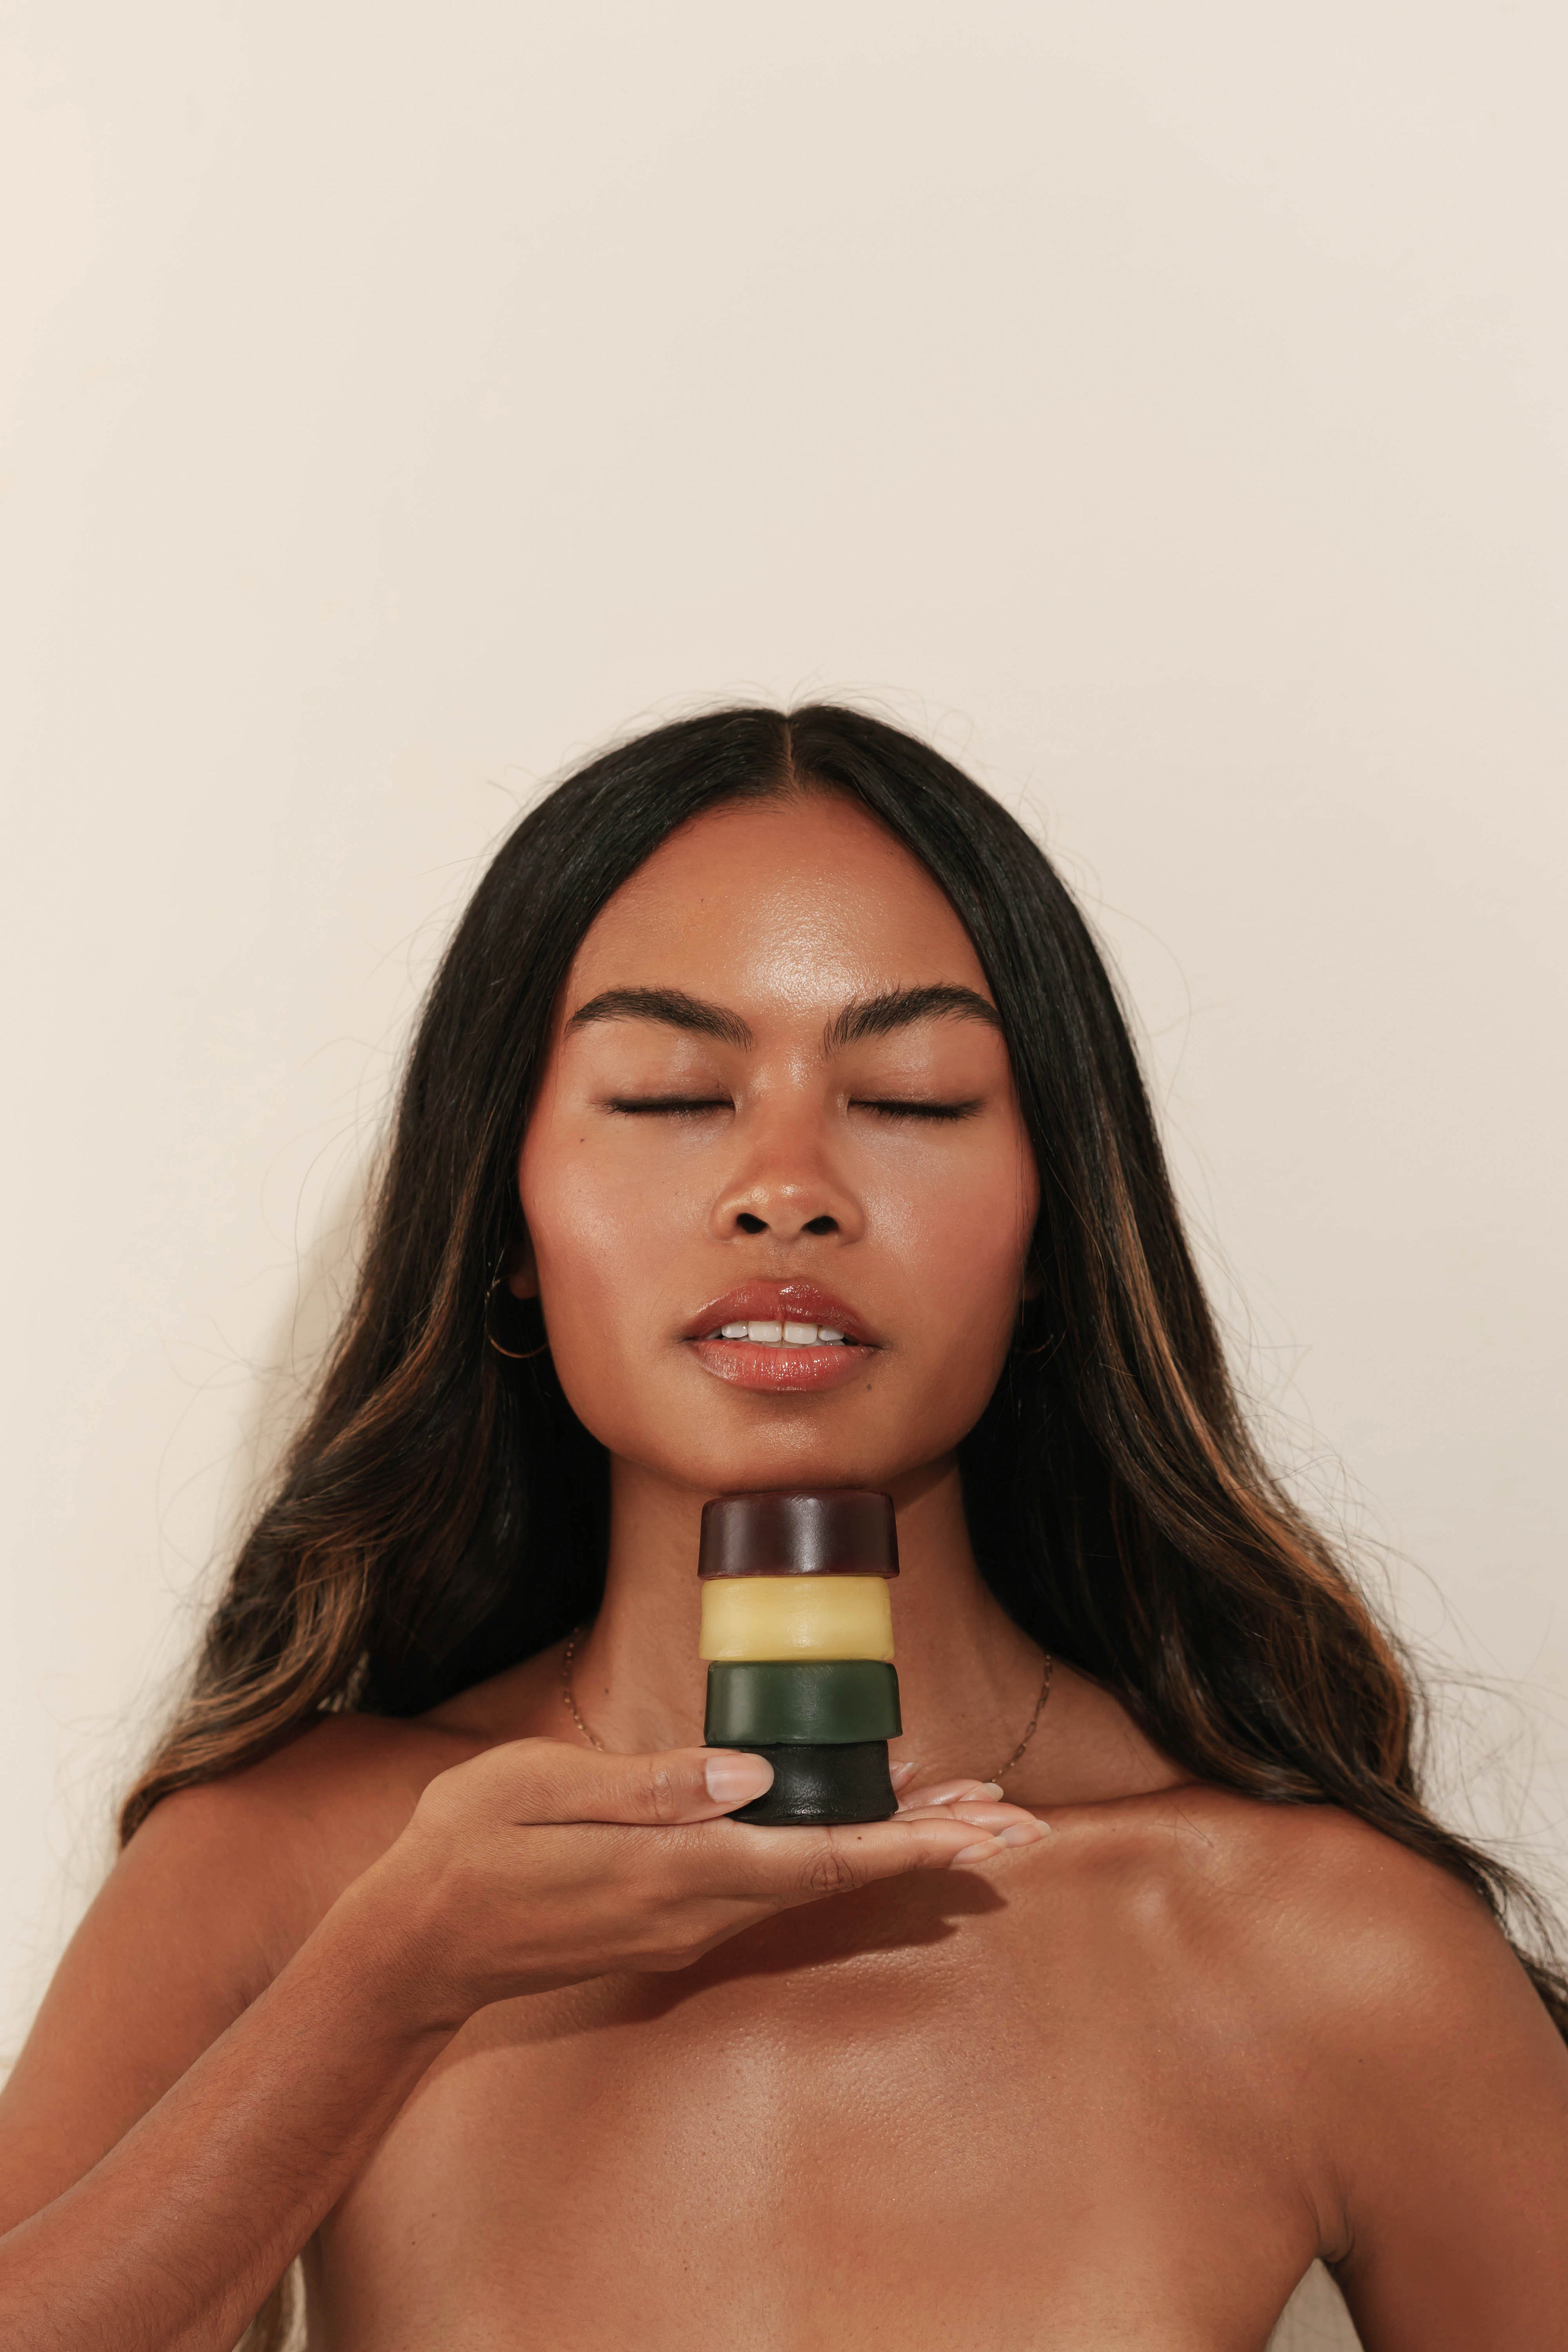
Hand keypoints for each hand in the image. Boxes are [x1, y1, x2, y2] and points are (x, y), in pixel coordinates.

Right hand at [352, 1738, 1047, 2027]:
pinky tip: (867, 1829)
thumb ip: (650, 1786)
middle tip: (1023, 1827)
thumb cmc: (467, 1847)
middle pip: (839, 1874)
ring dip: (896, 1848)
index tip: (981, 1829)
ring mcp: (686, 1922)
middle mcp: (695, 1907)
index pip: (815, 1856)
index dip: (907, 1839)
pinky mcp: (670, 1918)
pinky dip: (840, 1855)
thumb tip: (753, 1776)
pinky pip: (778, 1886)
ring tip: (974, 1816)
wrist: (415, 1945)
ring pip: (817, 1881)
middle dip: (934, 1846)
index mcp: (672, 1869)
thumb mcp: (542, 1789)